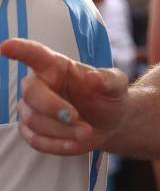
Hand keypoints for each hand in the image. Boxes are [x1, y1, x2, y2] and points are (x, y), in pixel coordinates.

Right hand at [0, 38, 128, 155]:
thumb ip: (108, 79)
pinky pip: (36, 141)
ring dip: (62, 130)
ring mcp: (32, 109)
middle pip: (31, 94)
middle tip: (78, 118)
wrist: (111, 121)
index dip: (20, 50)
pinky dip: (57, 145)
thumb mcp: (116, 84)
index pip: (35, 55)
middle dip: (53, 108)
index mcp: (56, 67)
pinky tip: (75, 143)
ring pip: (33, 121)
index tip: (7, 46)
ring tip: (86, 131)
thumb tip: (93, 77)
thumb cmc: (108, 95)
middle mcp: (40, 85)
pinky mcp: (33, 132)